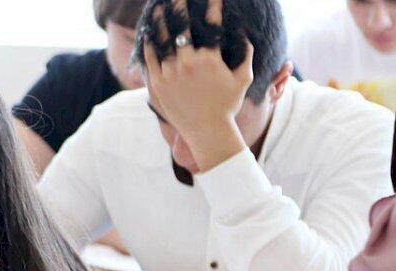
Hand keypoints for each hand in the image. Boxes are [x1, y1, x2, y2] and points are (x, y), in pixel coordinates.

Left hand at [143, 0, 250, 167]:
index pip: (210, 24)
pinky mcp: (157, 84)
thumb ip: (246, 53)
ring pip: (162, 40)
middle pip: (182, 27)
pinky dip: (149, 44)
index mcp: (210, 59)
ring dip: (161, 21)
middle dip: (180, 7)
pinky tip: (149, 33)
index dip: (212, 5)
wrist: (206, 132)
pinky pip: (150, 59)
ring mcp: (170, 74)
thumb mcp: (243, 79)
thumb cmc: (227, 106)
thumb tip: (243, 31)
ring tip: (159, 8)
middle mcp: (188, 63)